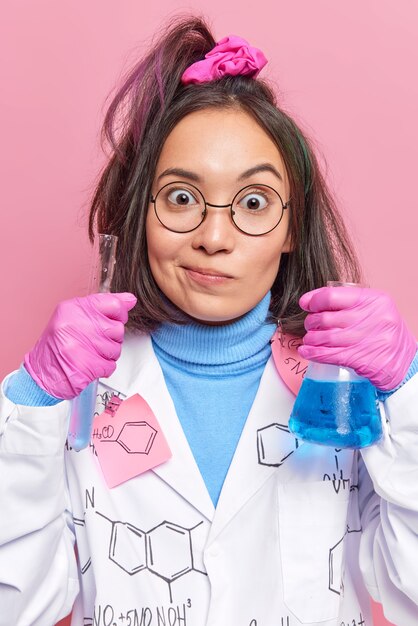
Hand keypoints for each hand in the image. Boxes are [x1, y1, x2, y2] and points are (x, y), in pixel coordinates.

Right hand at [24, 293, 136, 398]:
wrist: (41, 374)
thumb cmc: (58, 345)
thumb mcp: (76, 317)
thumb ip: (104, 307)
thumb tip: (130, 300)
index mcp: (74, 308)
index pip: (114, 304)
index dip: (119, 315)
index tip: (111, 320)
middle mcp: (76, 324)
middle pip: (118, 328)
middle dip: (111, 339)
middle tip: (93, 342)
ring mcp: (81, 345)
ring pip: (116, 348)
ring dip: (107, 355)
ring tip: (88, 354)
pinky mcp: (87, 365)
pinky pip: (110, 365)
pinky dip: (103, 368)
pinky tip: (89, 365)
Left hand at [298, 286, 415, 390]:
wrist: (405, 362)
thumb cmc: (384, 332)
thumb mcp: (376, 309)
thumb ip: (350, 302)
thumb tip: (313, 301)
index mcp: (374, 300)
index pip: (332, 295)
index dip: (314, 300)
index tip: (306, 304)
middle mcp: (370, 317)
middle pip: (326, 318)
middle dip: (311, 322)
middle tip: (310, 325)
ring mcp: (365, 339)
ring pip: (325, 337)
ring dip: (311, 338)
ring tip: (309, 339)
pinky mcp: (359, 358)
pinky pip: (328, 354)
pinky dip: (313, 353)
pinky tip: (306, 351)